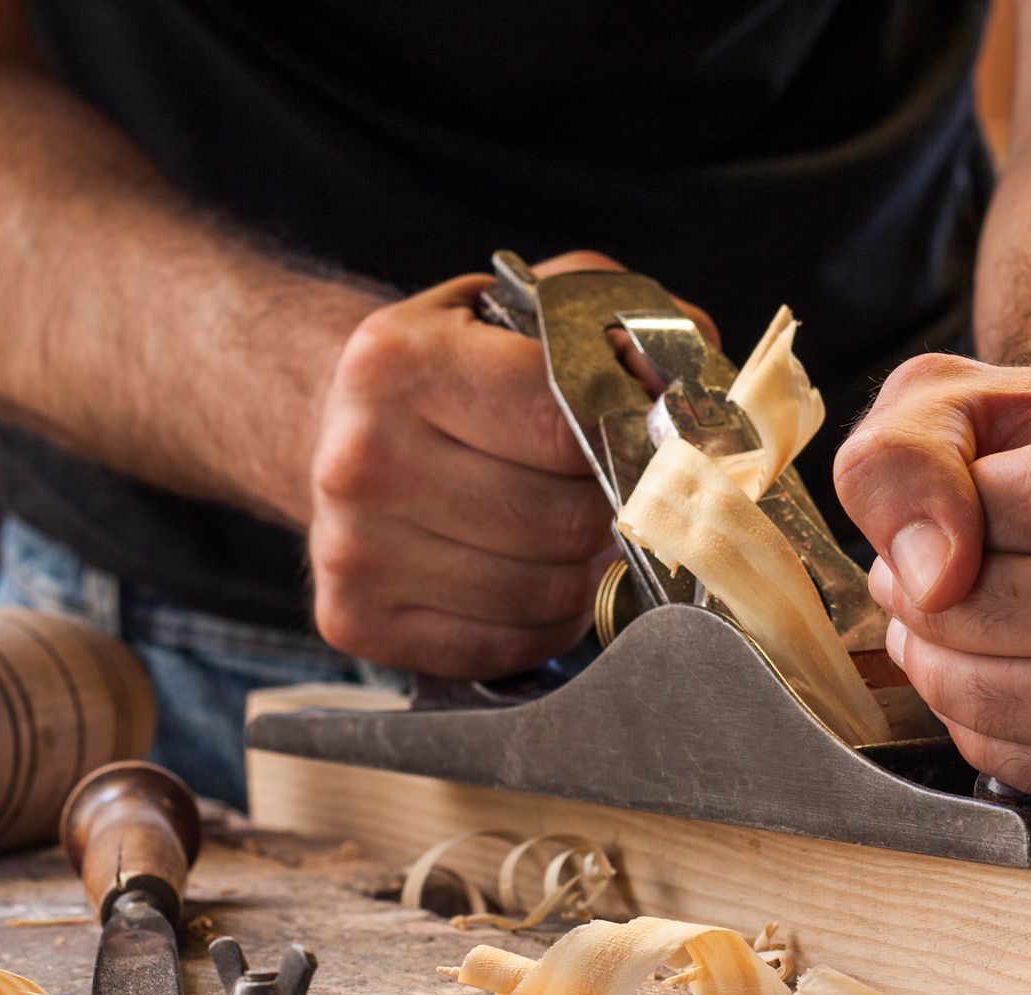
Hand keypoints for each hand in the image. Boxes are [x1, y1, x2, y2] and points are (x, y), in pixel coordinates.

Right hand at [310, 252, 713, 678]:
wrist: (338, 426)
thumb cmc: (460, 371)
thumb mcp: (528, 312)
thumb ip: (624, 327)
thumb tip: (691, 397)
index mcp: (399, 361)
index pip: (564, 424)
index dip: (628, 441)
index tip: (648, 443)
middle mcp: (360, 458)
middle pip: (561, 522)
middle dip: (610, 514)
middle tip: (613, 496)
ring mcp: (351, 549)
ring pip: (543, 595)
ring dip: (584, 574)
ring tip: (573, 536)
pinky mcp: (356, 621)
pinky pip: (506, 646)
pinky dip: (544, 624)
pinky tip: (532, 577)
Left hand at [834, 354, 1030, 805]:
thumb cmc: (1021, 447)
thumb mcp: (939, 406)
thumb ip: (905, 461)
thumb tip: (933, 576)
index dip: (963, 529)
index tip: (927, 528)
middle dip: (962, 620)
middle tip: (908, 598)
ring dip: (976, 689)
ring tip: (932, 643)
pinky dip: (1017, 752)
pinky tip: (976, 699)